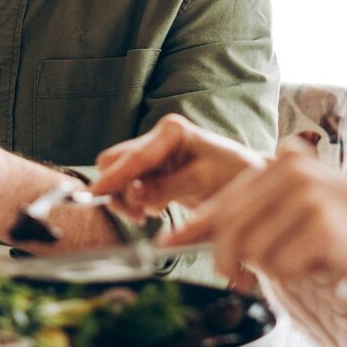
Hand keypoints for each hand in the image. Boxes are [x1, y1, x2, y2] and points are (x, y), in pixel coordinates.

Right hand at [90, 114, 264, 220]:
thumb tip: (132, 194)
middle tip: (137, 215)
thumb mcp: (202, 183)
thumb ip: (165, 188)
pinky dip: (135, 200)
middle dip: (119, 189)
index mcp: (172, 131)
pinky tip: (153, 209)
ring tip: (147, 215)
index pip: (133, 156)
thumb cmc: (234, 176)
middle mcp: (159, 136)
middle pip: (116, 161)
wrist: (251, 180)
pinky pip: (129, 184)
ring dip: (126, 198)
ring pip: (119, 174)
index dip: (114, 178)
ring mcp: (155, 151)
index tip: (95, 196)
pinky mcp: (155, 168)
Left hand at [162, 145, 346, 288]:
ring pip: (255, 249)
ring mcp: (309, 194)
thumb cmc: (332, 232)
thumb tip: (174, 235)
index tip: (168, 242)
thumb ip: (238, 220)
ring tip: (297, 261)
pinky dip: (292, 275)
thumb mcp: (282, 215)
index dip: (195, 226)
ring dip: (270, 268)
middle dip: (228, 261)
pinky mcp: (323, 224)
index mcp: (280, 163)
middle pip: (233, 227)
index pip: (226, 199)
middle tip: (237, 281)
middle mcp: (292, 170)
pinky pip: (281, 265)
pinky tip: (315, 264)